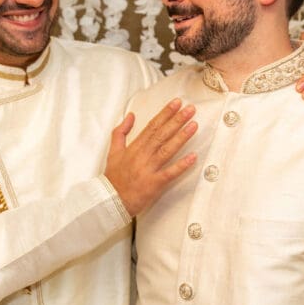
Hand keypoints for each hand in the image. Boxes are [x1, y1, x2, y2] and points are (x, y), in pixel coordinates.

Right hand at [104, 99, 197, 216]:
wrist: (110, 201)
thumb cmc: (113, 178)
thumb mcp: (113, 151)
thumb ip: (121, 132)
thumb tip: (130, 116)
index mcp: (134, 147)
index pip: (152, 126)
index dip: (165, 113)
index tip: (176, 103)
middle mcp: (142, 156)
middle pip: (161, 134)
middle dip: (176, 120)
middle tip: (190, 109)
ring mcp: (148, 169)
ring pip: (167, 150)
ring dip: (181, 137)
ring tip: (194, 125)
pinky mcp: (154, 184)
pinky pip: (170, 173)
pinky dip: (181, 165)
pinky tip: (193, 157)